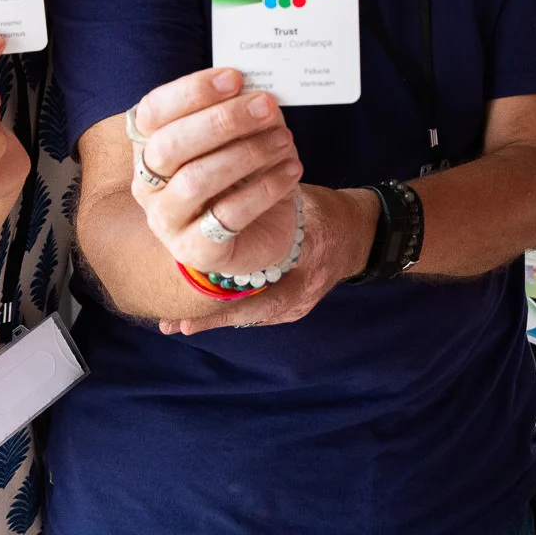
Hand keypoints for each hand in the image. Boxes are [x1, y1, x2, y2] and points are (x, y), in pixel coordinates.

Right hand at [129, 68, 304, 274]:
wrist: (265, 226)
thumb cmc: (247, 170)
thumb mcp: (245, 133)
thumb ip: (243, 109)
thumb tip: (256, 91)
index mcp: (150, 144)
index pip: (153, 111)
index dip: (191, 92)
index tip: (235, 77)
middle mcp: (148, 183)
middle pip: (169, 145)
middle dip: (222, 121)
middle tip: (266, 106)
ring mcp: (167, 221)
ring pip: (195, 180)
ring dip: (247, 154)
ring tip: (284, 140)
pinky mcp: (195, 251)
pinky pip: (227, 216)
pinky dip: (265, 188)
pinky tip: (290, 171)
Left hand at [158, 184, 378, 334]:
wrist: (363, 231)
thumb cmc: (334, 220)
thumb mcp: (308, 216)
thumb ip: (273, 221)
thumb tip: (226, 210)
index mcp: (298, 288)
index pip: (251, 308)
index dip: (215, 314)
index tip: (184, 324)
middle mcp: (292, 304)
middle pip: (244, 315)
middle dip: (208, 318)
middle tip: (171, 326)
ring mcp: (290, 303)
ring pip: (247, 311)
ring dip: (215, 312)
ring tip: (177, 321)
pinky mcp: (287, 297)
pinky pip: (254, 303)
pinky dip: (230, 302)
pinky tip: (206, 299)